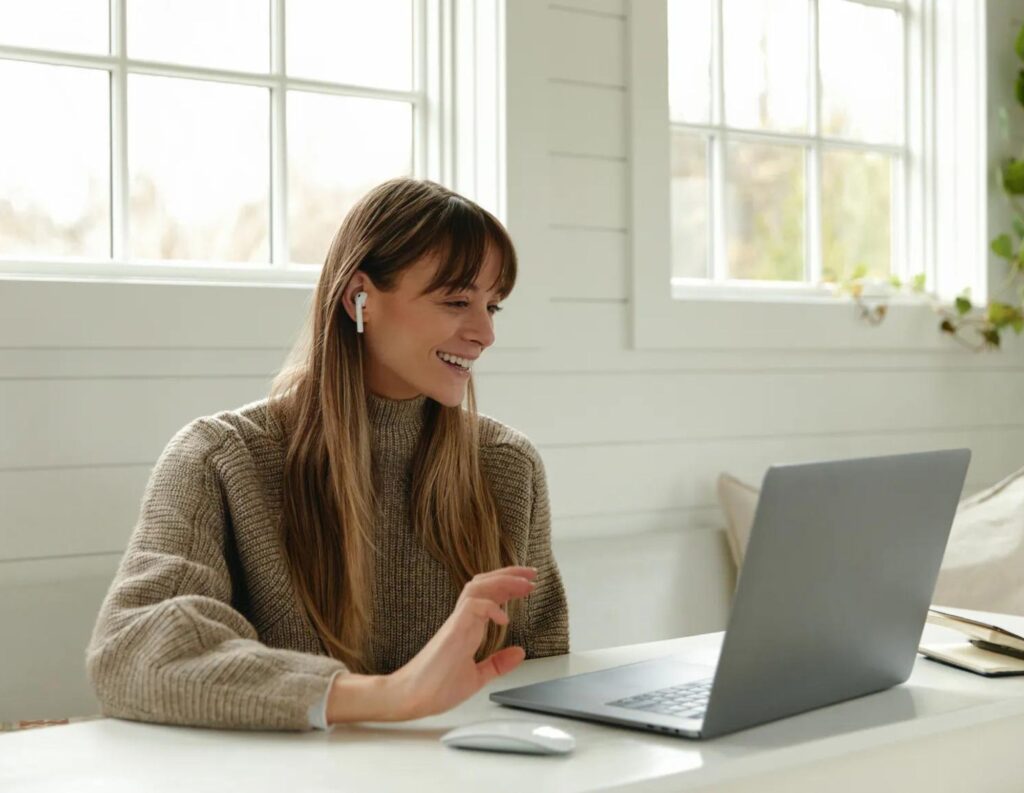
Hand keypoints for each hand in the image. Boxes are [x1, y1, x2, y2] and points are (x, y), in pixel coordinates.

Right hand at [388, 565, 537, 719]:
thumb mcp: (477, 676)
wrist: (413, 698)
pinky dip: (491, 607)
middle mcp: (462, 620)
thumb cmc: (436, 687)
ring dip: (503, 582)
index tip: (528, 584)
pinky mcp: (453, 631)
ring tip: (524, 584)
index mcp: (468, 627)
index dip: (508, 585)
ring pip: (477, 587)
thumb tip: (519, 653)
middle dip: (509, 575)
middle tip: (532, 574)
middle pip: (484, 583)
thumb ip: (497, 664)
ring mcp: (456, 623)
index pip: (488, 595)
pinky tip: (504, 617)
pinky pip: (472, 607)